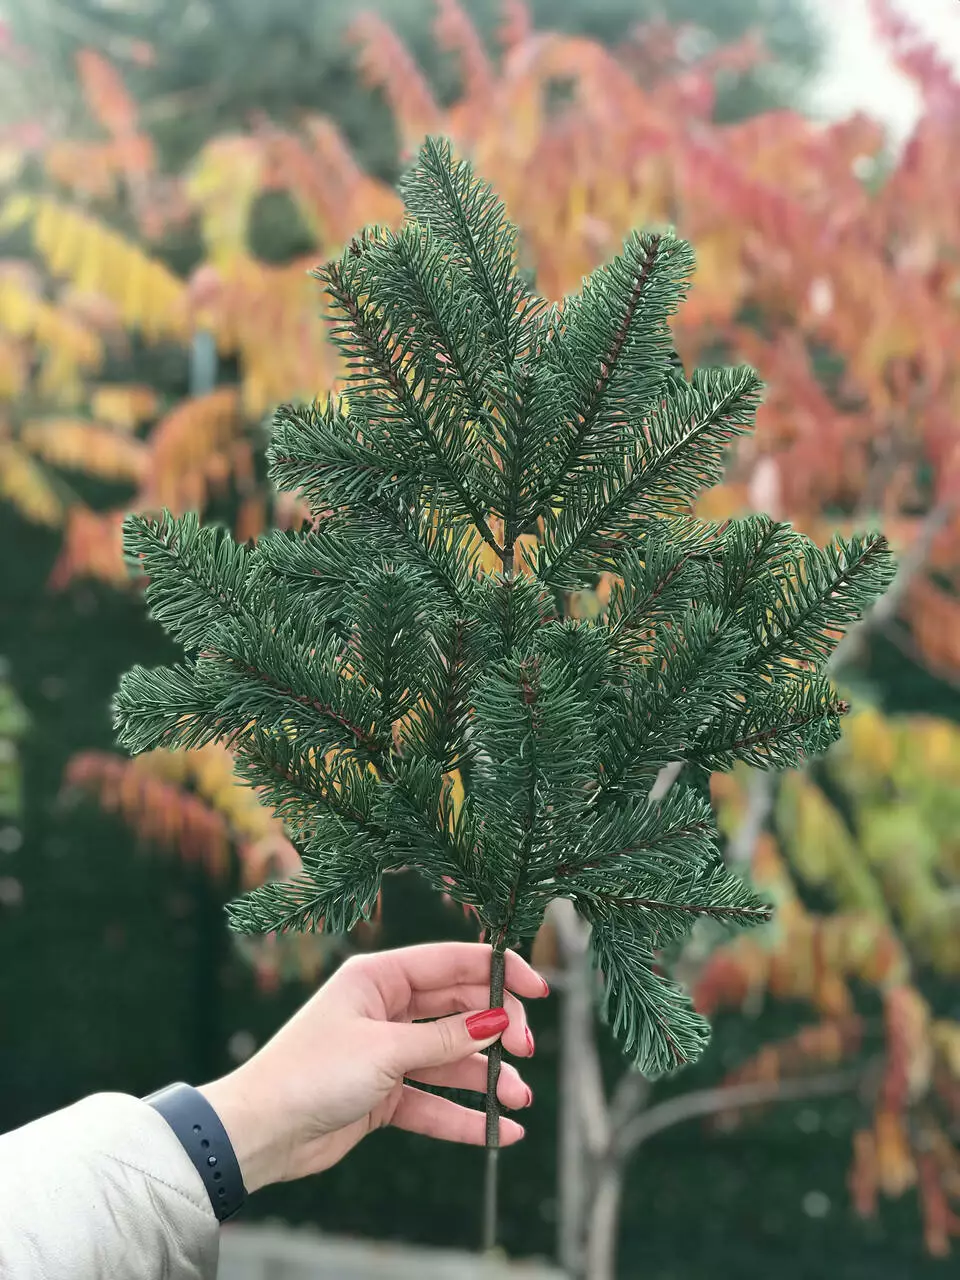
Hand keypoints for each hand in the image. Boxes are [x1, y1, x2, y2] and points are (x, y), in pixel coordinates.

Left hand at [198, 942, 547, 1191]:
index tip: (538, 988)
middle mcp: (385, 1009)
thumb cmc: (311, 1073)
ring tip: (518, 1099)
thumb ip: (445, 1038)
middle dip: (496, 1030)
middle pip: (458, 1010)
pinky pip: (433, 1100)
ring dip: (486, 1078)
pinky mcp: (383, 1095)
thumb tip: (497, 1022)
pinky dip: (464, 1115)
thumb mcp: (385, 1050)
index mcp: (379, 977)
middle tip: (524, 1051)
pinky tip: (497, 1130)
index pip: (452, 962)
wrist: (260, 1132)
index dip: (498, 972)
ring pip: (451, 1058)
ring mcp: (386, 1052)